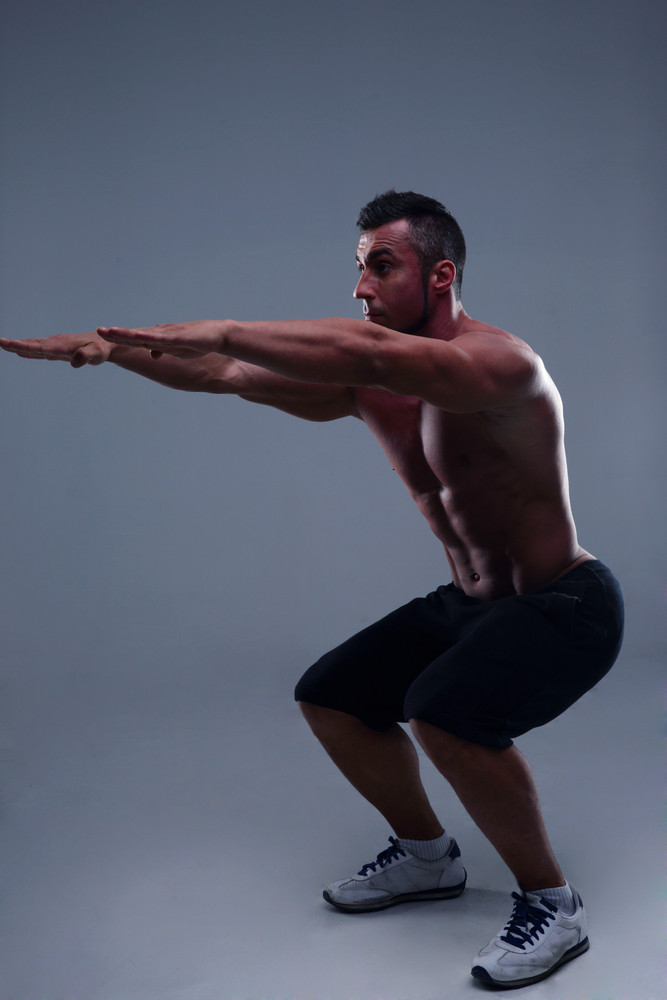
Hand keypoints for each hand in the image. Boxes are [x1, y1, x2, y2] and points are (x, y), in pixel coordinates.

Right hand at [0, 332, 112, 367]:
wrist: (106, 342)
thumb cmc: (102, 349)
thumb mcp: (97, 355)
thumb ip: (86, 357)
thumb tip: (75, 362)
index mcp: (61, 346)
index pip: (39, 347)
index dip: (23, 346)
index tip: (8, 344)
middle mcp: (56, 344)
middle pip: (31, 345)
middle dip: (14, 344)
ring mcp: (56, 345)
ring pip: (34, 345)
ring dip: (18, 345)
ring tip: (3, 345)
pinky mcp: (58, 348)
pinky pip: (40, 349)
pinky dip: (28, 349)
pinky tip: (21, 351)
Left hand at [97, 321, 224, 358]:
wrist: (218, 335)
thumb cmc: (197, 341)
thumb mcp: (177, 350)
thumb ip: (163, 350)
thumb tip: (151, 354)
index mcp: (159, 338)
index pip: (135, 339)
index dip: (119, 337)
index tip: (102, 334)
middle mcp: (161, 334)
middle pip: (135, 335)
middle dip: (117, 334)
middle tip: (99, 331)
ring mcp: (169, 334)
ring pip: (144, 335)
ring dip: (127, 334)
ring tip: (110, 332)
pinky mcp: (179, 338)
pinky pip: (161, 339)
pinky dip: (148, 338)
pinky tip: (136, 337)